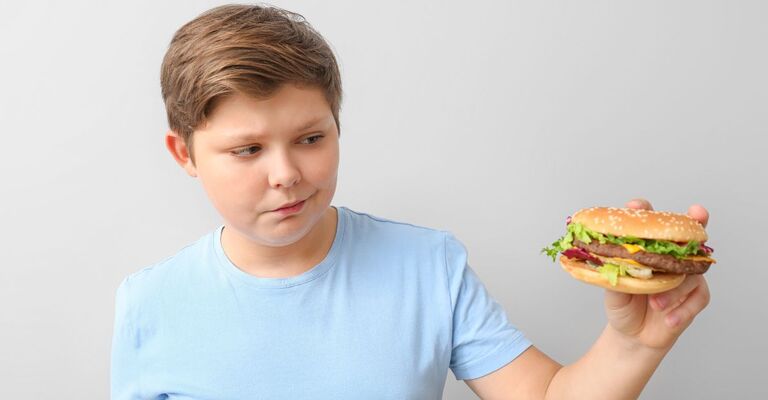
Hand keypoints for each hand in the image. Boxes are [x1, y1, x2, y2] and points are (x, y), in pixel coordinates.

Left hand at [603, 198, 710, 350]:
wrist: (633, 336)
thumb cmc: (622, 305)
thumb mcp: (613, 291)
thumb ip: (616, 276)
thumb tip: (611, 263)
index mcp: (649, 250)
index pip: (649, 223)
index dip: (644, 211)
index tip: (637, 205)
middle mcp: (671, 257)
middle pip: (688, 234)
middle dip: (695, 221)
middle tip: (697, 212)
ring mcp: (686, 275)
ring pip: (690, 273)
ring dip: (673, 290)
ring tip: (655, 304)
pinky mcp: (697, 295)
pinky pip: (697, 297)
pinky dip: (681, 310)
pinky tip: (668, 319)